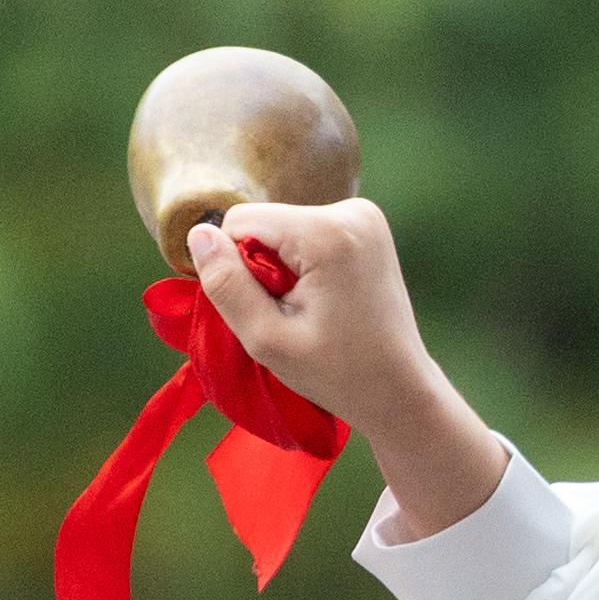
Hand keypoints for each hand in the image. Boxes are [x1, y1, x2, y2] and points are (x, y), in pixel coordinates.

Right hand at [183, 199, 505, 535]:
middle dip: (265, 268)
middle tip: (298, 315)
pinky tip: (329, 300)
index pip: (241, 222)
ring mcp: (365, 215)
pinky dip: (306, 265)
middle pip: (266, 223)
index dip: (239, 268)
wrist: (400, 389)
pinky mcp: (368, 225)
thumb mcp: (267, 339)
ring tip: (316, 311)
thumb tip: (198, 233)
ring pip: (284, 229)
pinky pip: (308, 233)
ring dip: (286, 269)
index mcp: (327, 231)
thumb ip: (227, 284)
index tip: (273, 308)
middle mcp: (352, 210)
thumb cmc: (336, 373)